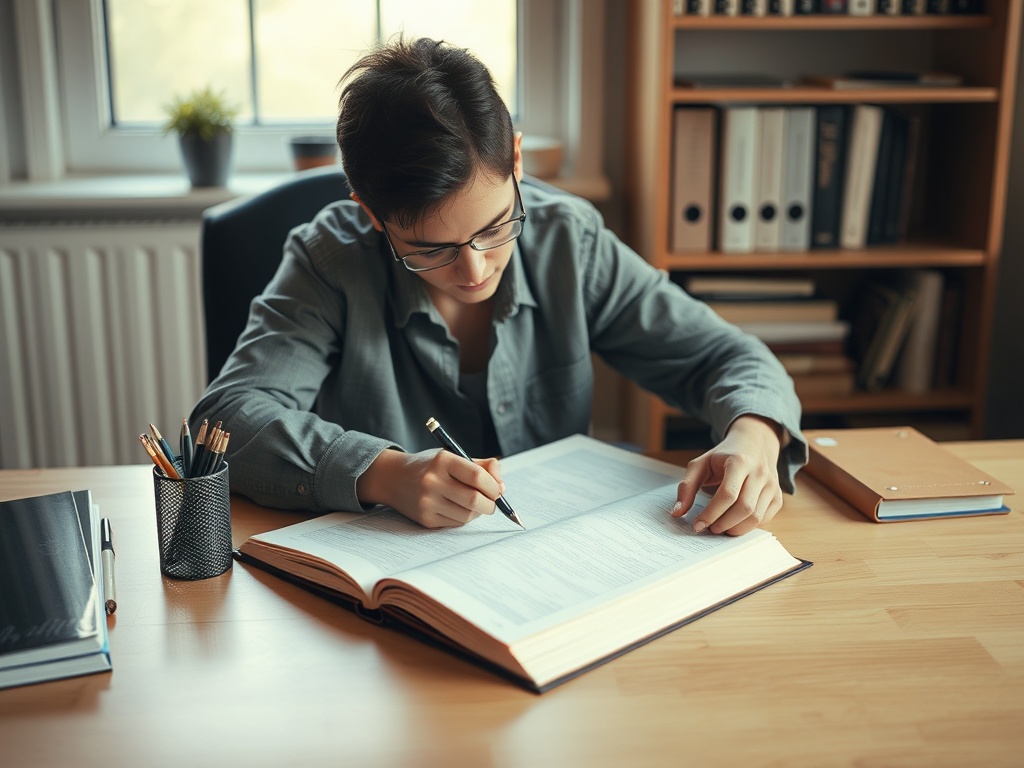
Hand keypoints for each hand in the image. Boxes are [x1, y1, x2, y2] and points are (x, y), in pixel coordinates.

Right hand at [356, 448, 503, 527]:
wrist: (392, 478)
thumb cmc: (430, 466)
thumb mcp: (452, 456)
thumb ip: (481, 466)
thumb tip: (502, 486)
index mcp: (442, 461)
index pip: (477, 476)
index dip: (493, 485)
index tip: (497, 489)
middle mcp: (432, 481)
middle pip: (474, 499)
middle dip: (491, 504)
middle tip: (492, 502)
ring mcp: (427, 502)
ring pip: (467, 516)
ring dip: (478, 512)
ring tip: (475, 504)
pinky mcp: (425, 519)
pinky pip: (455, 523)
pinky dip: (464, 518)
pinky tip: (459, 508)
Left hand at [671, 415, 783, 535]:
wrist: (754, 443)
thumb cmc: (724, 455)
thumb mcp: (701, 463)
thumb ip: (687, 486)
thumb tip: (677, 513)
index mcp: (739, 461)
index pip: (728, 494)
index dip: (711, 513)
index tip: (697, 525)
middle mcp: (760, 473)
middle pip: (744, 508)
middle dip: (723, 523)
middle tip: (709, 529)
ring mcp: (772, 485)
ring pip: (756, 517)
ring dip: (735, 528)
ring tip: (720, 528)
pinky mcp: (777, 496)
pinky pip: (764, 519)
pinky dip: (748, 527)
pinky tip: (734, 524)